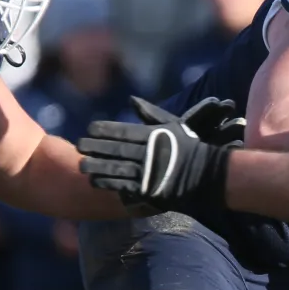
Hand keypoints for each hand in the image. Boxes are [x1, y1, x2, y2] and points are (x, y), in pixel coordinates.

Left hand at [78, 97, 234, 207]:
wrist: (210, 175)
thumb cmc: (192, 149)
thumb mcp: (174, 126)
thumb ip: (151, 114)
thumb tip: (132, 100)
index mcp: (152, 135)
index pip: (122, 131)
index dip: (103, 130)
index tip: (89, 130)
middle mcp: (147, 152)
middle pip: (114, 149)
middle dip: (95, 147)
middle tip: (78, 145)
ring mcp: (148, 171)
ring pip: (115, 167)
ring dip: (96, 166)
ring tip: (81, 165)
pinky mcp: (149, 189)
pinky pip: (124, 185)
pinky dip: (108, 182)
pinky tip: (95, 181)